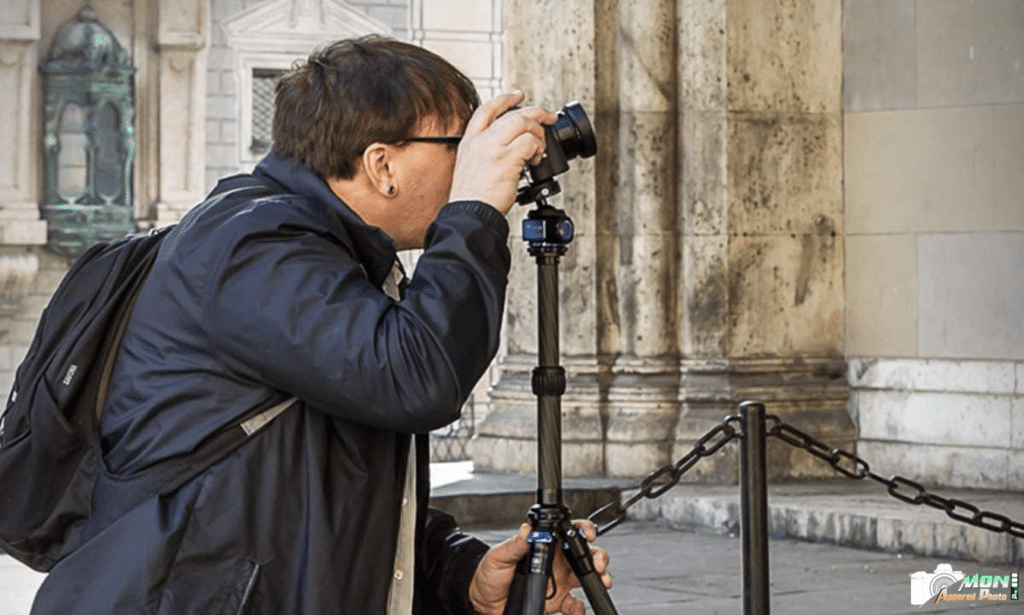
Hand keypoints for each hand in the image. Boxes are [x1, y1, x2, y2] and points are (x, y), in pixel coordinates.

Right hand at [448, 92, 556, 214]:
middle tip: (549, 119)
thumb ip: (486, 152)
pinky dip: (538, 149)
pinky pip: (530, 143)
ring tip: (539, 151)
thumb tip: (513, 146)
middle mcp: (480, 141)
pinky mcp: (506, 159)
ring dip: (538, 135)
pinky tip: (536, 160)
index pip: (487, 109)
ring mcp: (493, 148)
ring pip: (524, 124)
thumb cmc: (473, 198)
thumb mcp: (470, 167)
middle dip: (537, 114)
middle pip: (513, 115)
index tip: (520, 96)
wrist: (470, 214)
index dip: (506, 99)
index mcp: (469, 141)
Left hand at [468, 520, 612, 614]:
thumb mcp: (499, 556)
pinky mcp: (557, 602)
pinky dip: (580, 608)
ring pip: (586, 577)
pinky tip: (576, 607)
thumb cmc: (489, 574)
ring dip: (598, 578)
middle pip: (585, 554)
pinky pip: (575, 605)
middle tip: (598, 562)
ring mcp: (559, 581)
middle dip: (598, 556)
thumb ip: (515, 545)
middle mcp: (556, 562)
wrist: (483, 602)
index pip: (569, 533)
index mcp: (545, 545)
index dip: (583, 530)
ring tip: (600, 580)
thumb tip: (527, 531)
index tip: (588, 533)